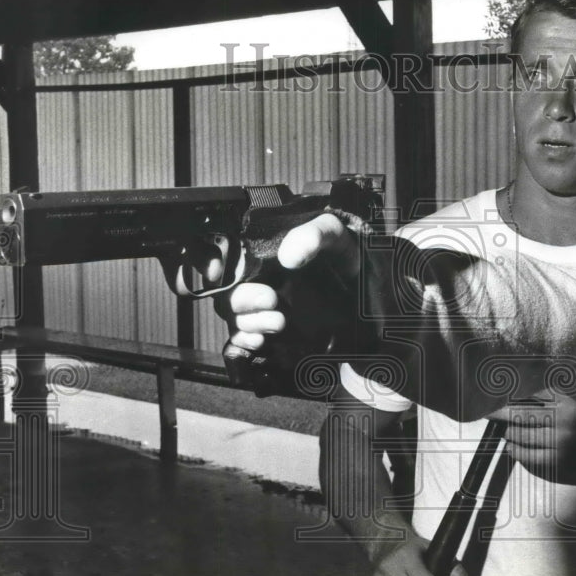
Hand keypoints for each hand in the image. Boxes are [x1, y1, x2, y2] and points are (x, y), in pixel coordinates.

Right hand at [224, 212, 360, 352]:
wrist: (369, 289)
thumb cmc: (346, 255)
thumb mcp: (334, 233)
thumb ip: (314, 234)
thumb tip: (289, 256)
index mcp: (262, 253)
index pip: (220, 258)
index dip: (206, 263)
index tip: (215, 271)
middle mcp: (257, 281)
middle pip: (227, 293)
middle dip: (243, 300)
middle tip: (271, 299)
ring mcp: (263, 308)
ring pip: (235, 318)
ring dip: (250, 322)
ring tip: (279, 321)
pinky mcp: (272, 332)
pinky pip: (243, 340)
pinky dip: (246, 342)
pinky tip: (260, 341)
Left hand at [489, 392, 575, 487]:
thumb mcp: (574, 403)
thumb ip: (547, 398)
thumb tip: (516, 399)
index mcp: (567, 408)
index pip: (527, 406)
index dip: (504, 408)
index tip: (490, 408)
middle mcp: (563, 427)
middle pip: (521, 422)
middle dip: (505, 420)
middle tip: (494, 417)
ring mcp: (560, 448)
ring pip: (523, 440)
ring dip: (510, 436)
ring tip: (507, 433)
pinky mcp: (560, 466)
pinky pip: (529, 459)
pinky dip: (517, 453)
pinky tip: (513, 449)